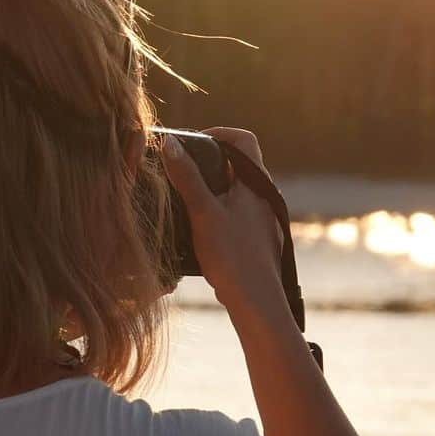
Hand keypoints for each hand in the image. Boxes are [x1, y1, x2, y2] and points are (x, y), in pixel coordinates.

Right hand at [161, 126, 285, 314]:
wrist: (255, 301)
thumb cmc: (232, 256)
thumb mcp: (202, 212)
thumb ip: (186, 177)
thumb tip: (170, 145)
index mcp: (256, 182)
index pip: (243, 138)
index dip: (217, 134)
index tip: (192, 144)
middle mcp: (264, 195)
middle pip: (236, 163)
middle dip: (207, 163)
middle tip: (182, 172)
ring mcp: (262, 217)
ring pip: (234, 189)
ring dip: (210, 189)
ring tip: (185, 201)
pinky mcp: (256, 236)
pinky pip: (235, 211)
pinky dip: (216, 210)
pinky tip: (197, 228)